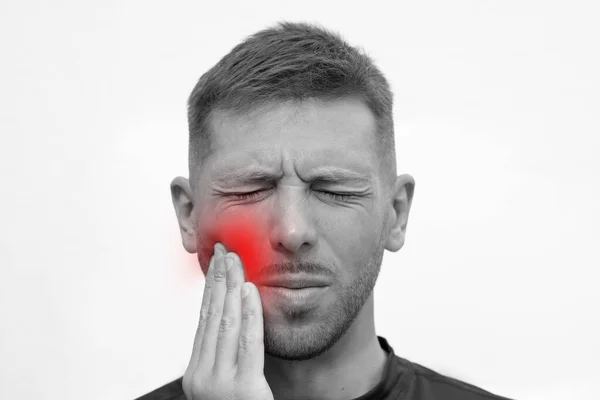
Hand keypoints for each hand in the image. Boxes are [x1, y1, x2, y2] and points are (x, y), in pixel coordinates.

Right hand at [182, 243, 273, 399]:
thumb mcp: (225, 384)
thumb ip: (225, 356)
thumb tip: (231, 320)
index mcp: (196, 374)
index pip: (204, 322)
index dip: (210, 290)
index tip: (216, 264)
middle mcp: (201, 377)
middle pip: (212, 318)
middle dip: (219, 281)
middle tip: (226, 252)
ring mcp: (220, 384)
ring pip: (226, 325)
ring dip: (232, 288)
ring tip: (237, 262)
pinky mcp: (244, 389)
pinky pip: (248, 343)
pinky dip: (250, 313)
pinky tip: (250, 291)